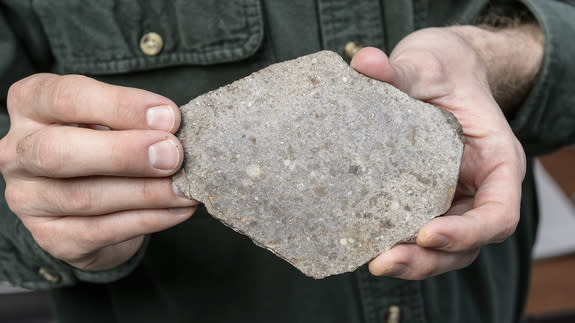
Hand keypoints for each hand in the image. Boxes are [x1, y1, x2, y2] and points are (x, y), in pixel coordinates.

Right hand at [0, 74, 197, 270]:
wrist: (90, 200)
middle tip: (173, 155)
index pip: (66, 98)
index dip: (122, 106)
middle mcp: (17, 152)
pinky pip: (104, 231)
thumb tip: (171, 129)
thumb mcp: (112, 118)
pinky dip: (150, 219)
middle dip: (124, 154)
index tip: (169, 116)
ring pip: (85, 197)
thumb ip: (134, 120)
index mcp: (30, 105)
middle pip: (58, 152)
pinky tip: (179, 208)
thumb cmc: (104, 142)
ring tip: (186, 187)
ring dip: (146, 193)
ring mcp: (29, 199)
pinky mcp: (53, 237)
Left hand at [351, 26, 535, 278]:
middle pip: (466, 243)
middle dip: (428, 259)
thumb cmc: (444, 72)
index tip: (427, 232)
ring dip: (411, 261)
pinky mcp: (422, 200)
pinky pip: (414, 231)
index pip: (499, 214)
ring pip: (441, 249)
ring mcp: (451, 199)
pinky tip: (364, 243)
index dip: (467, 232)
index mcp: (496, 162)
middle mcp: (477, 189)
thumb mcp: (428, 65)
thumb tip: (363, 63)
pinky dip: (394, 243)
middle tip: (385, 261)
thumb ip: (401, 69)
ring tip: (374, 262)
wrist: (437, 75)